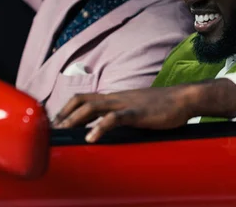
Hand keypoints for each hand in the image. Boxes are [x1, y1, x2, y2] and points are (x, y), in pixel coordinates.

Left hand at [53, 79, 235, 142]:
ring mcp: (125, 104)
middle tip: (52, 130)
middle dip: (64, 114)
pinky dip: (100, 127)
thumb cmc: (161, 106)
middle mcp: (116, 98)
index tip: (54, 123)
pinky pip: (115, 118)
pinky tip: (91, 137)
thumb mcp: (135, 109)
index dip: (66, 109)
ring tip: (63, 132)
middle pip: (82, 100)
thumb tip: (105, 127)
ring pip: (93, 107)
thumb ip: (120, 115)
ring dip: (75, 119)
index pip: (83, 98)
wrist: (184, 99)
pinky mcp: (138, 113)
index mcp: (114, 97)